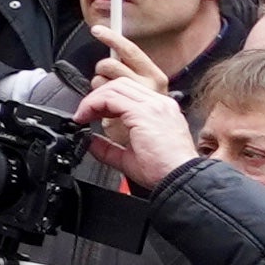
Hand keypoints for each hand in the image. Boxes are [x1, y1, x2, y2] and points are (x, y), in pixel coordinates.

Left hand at [74, 56, 194, 191]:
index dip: (105, 100)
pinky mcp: (144, 112)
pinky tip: (85, 117)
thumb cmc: (163, 171)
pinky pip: (111, 98)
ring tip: (83, 115)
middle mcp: (159, 104)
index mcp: (160, 111)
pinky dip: (93, 104)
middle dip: (97, 96)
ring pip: (115, 88)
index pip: (129, 92)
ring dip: (93, 99)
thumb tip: (90, 141)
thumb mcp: (129, 157)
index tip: (91, 114)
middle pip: (121, 85)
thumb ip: (108, 147)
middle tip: (84, 113)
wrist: (181, 180)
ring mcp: (153, 105)